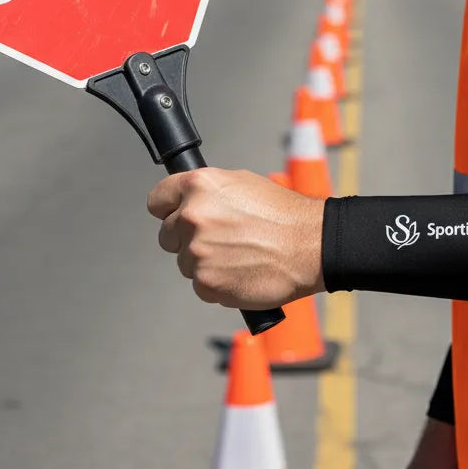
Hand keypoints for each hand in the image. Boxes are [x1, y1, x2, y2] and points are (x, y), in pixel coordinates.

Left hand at [147, 167, 325, 308]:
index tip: (176, 216)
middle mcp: (192, 216)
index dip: (169, 209)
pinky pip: (201, 285)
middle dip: (187, 238)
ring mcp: (197, 251)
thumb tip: (190, 202)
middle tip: (220, 239)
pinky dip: (217, 282)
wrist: (310, 245)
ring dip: (205, 262)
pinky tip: (241, 271)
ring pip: (185, 261)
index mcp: (199, 186)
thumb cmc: (283, 214)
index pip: (157, 200)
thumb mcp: (242, 183)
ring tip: (239, 255)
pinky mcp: (206, 282)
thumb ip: (208, 193)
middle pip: (168, 235)